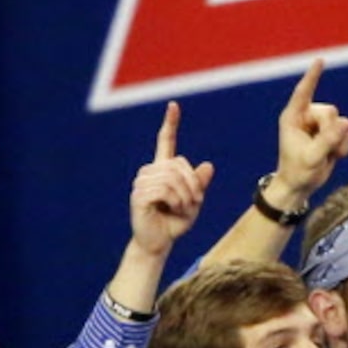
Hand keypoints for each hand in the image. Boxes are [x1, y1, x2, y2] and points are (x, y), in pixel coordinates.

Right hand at [130, 103, 213, 254]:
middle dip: (193, 186)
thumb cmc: (175, 222)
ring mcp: (142, 182)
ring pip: (174, 178)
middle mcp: (150, 171)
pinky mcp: (138, 195)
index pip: (165, 142)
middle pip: (180, 165)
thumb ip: (200, 184)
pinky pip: (165, 190)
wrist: (159, 242)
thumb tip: (208, 165)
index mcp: (163, 169)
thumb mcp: (194, 202)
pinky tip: (171, 209)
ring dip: (185, 196)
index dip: (170, 124)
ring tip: (181, 208)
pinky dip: (176, 201)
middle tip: (193, 203)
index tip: (173, 105)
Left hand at [273, 60, 347, 205]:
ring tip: (328, 155)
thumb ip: (328, 140)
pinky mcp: (331, 134)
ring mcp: (319, 125)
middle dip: (331, 131)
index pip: (304, 92)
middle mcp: (306, 117)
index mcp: (293, 117)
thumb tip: (346, 123)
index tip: (319, 60)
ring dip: (339, 141)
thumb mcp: (312, 157)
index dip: (313, 76)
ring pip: (342, 121)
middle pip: (330, 111)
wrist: (301, 186)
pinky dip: (345, 145)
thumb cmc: (298, 172)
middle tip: (323, 150)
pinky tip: (334, 156)